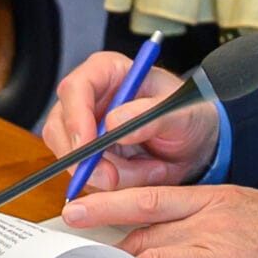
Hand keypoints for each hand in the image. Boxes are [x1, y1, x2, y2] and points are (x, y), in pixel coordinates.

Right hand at [42, 51, 220, 192]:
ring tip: (151, 169)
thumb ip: (152, 114)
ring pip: (72, 160)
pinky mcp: (89, 157)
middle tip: (114, 177)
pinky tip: (143, 173)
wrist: (196, 145)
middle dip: (86, 159)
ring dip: (111, 174)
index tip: (87, 146)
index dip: (75, 118)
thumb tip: (114, 122)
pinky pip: (87, 179)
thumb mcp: (180, 112)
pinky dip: (115, 185)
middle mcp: (89, 99)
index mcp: (108, 72)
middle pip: (61, 128)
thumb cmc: (187, 116)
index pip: (76, 88)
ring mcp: (85, 130)